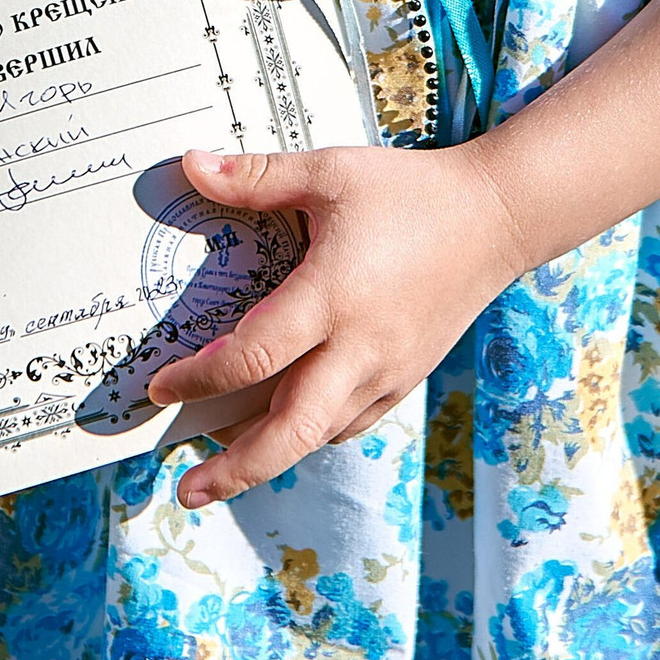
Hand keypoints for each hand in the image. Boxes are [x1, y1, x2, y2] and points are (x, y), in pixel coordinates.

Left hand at [144, 141, 533, 506]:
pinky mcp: (406, 378)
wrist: (498, 217)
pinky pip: (349, 423)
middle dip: (234, 470)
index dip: (201, 379)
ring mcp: (386, 371)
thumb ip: (256, 177)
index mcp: (332, 298)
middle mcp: (359, 348)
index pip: (254, 358)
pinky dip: (310, 433)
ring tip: (219, 467)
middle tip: (186, 491)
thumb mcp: (329, 171)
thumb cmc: (411, 191)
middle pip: (290, 432)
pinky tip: (283, 428)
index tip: (162, 387)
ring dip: (266, 456)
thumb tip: (190, 167)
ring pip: (318, 436)